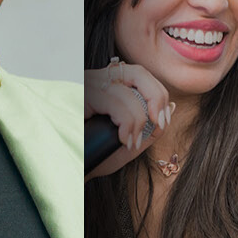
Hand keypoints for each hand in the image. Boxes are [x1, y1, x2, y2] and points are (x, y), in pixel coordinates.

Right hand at [85, 62, 172, 179]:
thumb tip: (172, 107)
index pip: (140, 74)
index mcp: (108, 85)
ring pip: (127, 92)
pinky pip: (115, 102)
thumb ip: (150, 128)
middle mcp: (97, 80)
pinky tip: (123, 138)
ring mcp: (87, 85)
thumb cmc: (94, 153)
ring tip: (133, 141)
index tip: (163, 119)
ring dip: (138, 120)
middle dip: (156, 98)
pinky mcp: (81, 95)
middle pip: (138, 72)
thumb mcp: (128, 144)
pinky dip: (126, 122)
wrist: (66, 165)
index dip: (158, 94)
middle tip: (159, 123)